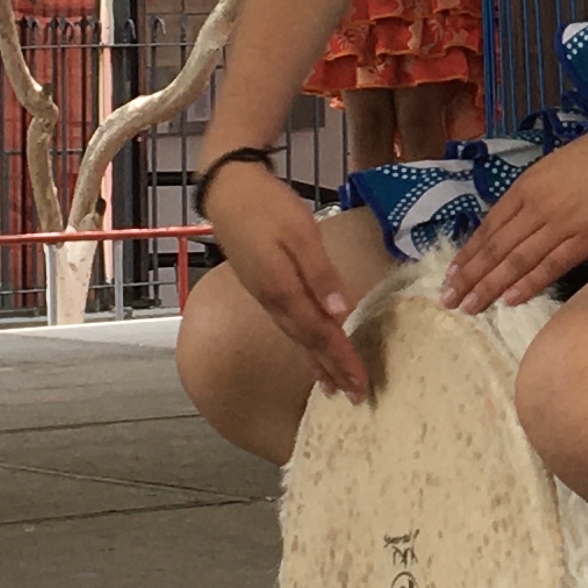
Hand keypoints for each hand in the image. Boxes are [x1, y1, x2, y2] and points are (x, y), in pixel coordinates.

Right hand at [212, 163, 368, 398]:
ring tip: (334, 386)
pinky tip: (311, 349)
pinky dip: (304, 344)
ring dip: (318, 363)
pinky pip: (289, 326)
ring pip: (297, 338)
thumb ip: (320, 274)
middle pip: (308, 343)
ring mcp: (265, 297)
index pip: (319, 334)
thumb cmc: (268, 206)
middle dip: (332, 370)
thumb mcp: (301, 233)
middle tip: (356, 396)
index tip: (360, 383)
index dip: (341, 359)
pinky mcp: (264, 288)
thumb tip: (340, 313)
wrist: (227, 191)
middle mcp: (273, 301)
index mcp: (283, 290)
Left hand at [442, 124, 587, 314]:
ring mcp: (562, 224)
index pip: (488, 227)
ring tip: (470, 305)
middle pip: (496, 248)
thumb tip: (509, 226)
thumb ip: (529, 197)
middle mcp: (537, 207)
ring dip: (491, 285)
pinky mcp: (587, 239)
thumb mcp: (550, 169)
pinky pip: (552, 265)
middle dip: (470, 276)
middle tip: (448, 300)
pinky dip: (529, 284)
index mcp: (526, 188)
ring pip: (517, 260)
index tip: (451, 274)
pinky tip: (509, 299)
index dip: (469, 253)